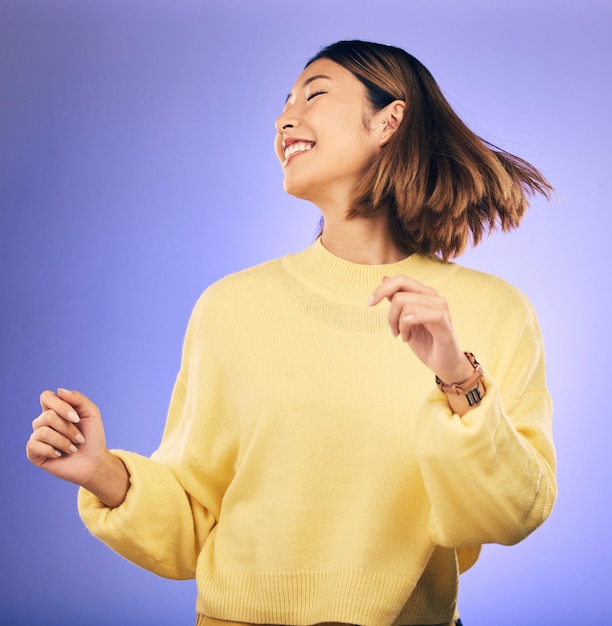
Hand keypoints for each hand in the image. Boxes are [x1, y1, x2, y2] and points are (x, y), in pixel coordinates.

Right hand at [26, 389, 128, 506]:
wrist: (94, 462)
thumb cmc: (93, 437)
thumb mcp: (91, 413)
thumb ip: (78, 399)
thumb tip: (59, 391)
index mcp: (55, 410)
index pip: (46, 397)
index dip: (60, 405)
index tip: (76, 418)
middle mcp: (43, 422)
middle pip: (48, 416)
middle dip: (69, 428)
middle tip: (79, 438)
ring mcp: (37, 437)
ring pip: (44, 431)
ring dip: (64, 441)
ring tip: (73, 448)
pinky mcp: (33, 453)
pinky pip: (34, 445)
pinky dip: (52, 450)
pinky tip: (60, 455)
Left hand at [368, 275, 473, 383]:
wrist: (444, 364)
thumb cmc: (426, 342)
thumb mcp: (405, 319)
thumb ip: (398, 299)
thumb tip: (384, 278)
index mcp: (425, 293)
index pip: (401, 279)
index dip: (382, 289)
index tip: (369, 303)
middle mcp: (434, 297)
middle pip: (399, 293)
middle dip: (390, 314)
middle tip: (393, 331)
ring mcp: (441, 308)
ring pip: (406, 305)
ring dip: (399, 325)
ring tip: (404, 337)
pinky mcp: (444, 323)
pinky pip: (422, 314)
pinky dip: (408, 324)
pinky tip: (406, 336)